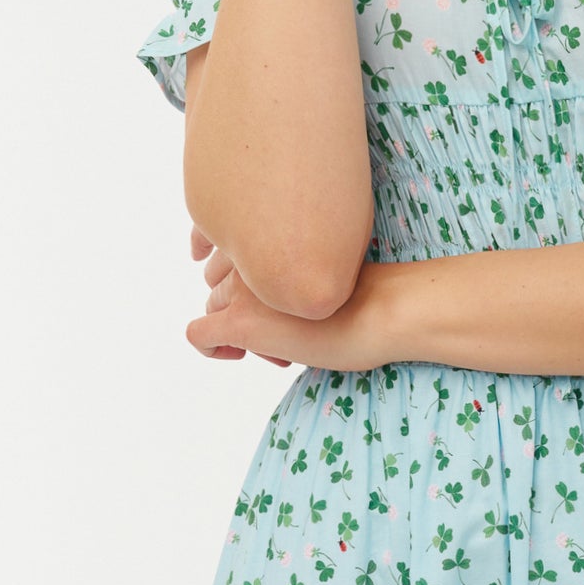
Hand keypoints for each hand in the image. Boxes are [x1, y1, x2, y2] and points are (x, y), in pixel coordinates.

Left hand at [186, 225, 405, 375]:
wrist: (386, 309)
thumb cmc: (369, 291)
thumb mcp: (323, 263)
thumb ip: (292, 265)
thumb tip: (275, 294)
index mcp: (270, 230)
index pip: (236, 253)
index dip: (256, 283)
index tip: (285, 301)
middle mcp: (249, 253)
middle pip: (222, 283)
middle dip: (249, 309)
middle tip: (291, 330)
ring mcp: (241, 288)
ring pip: (212, 307)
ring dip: (241, 329)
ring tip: (285, 345)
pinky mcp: (238, 321)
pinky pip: (197, 335)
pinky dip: (212, 348)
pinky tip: (241, 354)